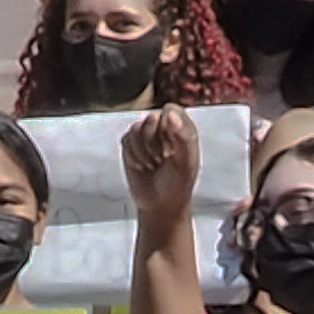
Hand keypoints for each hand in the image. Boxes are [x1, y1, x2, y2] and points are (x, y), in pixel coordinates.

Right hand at [122, 105, 199, 223]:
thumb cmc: (178, 183)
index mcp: (182, 127)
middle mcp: (164, 127)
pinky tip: (143, 166)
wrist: (161, 203)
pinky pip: (126, 139)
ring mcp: (146, 134)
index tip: (172, 149)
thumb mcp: (186, 162)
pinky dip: (134, 156)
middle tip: (162, 159)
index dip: (168, 129)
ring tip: (154, 164)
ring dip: (144, 151)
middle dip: (154, 143)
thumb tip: (170, 116)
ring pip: (136, 128)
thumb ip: (182, 136)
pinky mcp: (131, 143)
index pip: (171, 110)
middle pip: (151, 118)